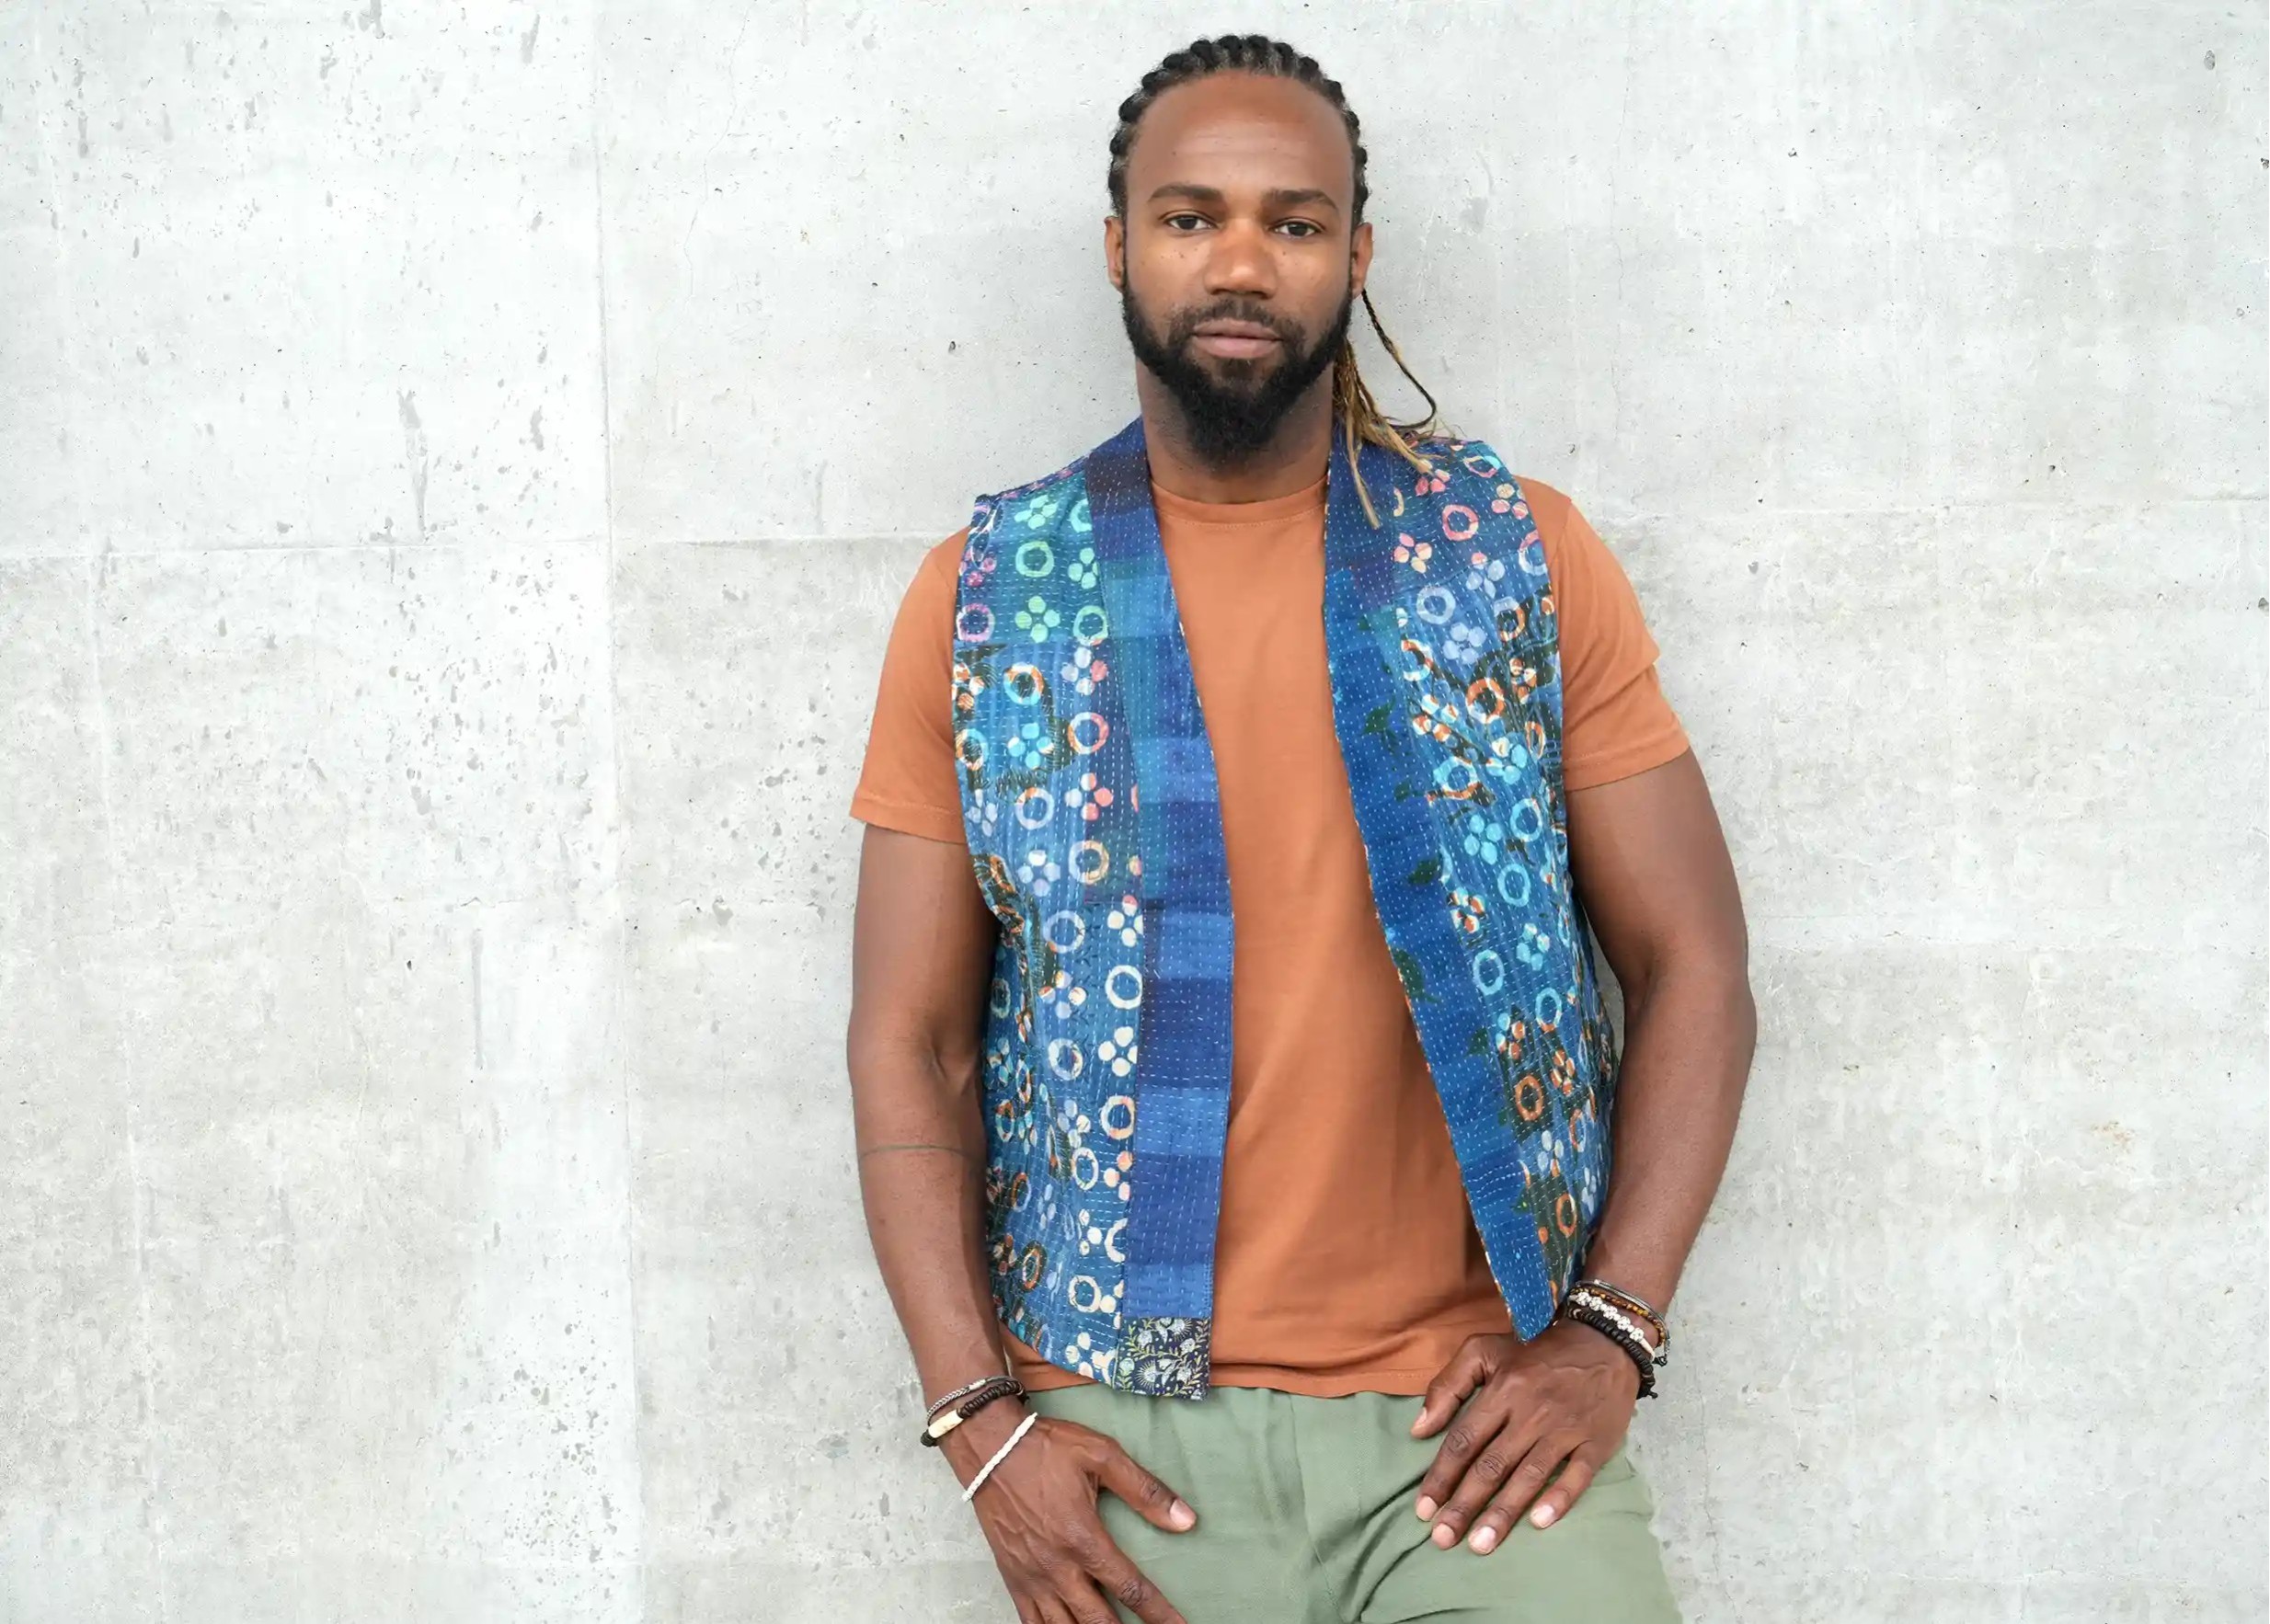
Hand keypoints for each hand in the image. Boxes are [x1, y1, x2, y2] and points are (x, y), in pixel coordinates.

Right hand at [943, 1401, 1199, 1623]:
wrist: (988, 1447)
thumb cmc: (1045, 1447)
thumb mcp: (1101, 1455)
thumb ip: (1145, 1490)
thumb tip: (1186, 1520)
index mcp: (1082, 1538)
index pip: (1130, 1589)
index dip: (1160, 1614)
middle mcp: (1057, 1567)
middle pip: (1098, 1621)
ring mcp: (1031, 1577)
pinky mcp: (1012, 1578)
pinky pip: (1031, 1622)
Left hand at [1407, 1322, 1641, 1553]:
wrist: (1603, 1340)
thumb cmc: (1534, 1351)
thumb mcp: (1484, 1350)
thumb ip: (1448, 1386)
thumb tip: (1418, 1429)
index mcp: (1501, 1390)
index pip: (1464, 1441)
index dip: (1441, 1477)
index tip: (1423, 1511)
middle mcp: (1531, 1412)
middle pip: (1491, 1465)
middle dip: (1464, 1505)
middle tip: (1443, 1539)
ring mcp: (1565, 1429)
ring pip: (1529, 1476)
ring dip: (1504, 1513)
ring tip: (1480, 1544)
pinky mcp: (1596, 1442)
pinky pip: (1577, 1476)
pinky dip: (1559, 1498)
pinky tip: (1539, 1522)